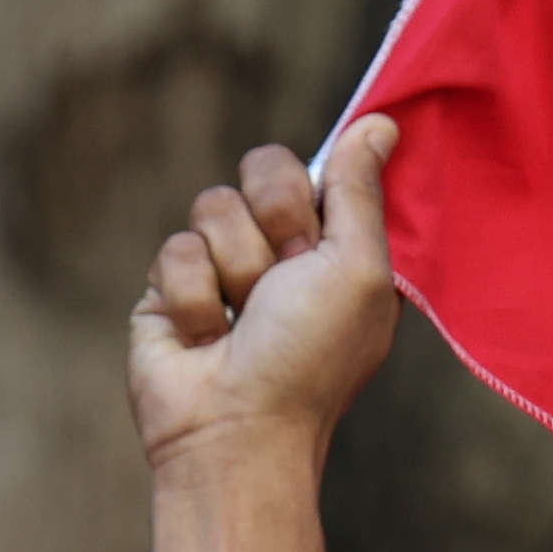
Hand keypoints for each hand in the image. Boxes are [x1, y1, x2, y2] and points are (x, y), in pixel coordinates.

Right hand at [129, 110, 403, 479]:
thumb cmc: (309, 360)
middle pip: (261, 170)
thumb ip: (360, 192)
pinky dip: (193, 297)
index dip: (310, 196)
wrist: (235, 431)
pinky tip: (205, 340)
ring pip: (212, 206)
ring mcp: (222, 268)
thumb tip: (381, 121)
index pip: (316, 168)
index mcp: (333, 246)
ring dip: (233, 269)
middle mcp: (280, 252)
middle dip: (272, 222)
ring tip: (242, 322)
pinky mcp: (171, 288)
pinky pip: (173, 250)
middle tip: (281, 281)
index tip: (315, 240)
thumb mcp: (357, 268)